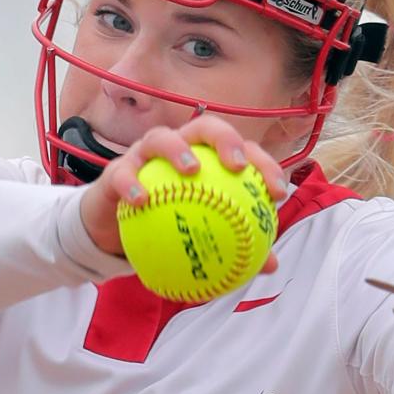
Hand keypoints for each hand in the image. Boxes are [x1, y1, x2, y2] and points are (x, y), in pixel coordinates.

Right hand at [79, 114, 288, 274]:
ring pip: (162, 137)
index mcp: (206, 157)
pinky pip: (123, 172)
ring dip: (178, 150)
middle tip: (237, 166)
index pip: (241, 150)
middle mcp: (179, 146)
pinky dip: (131, 183)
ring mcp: (146, 154)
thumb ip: (236, 244)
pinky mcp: (117, 169)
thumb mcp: (204, 235)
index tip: (276, 192)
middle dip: (226, 140)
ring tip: (191, 171)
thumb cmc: (170, 224)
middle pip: (206, 127)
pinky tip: (140, 200)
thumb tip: (270, 266)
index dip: (264, 164)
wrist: (118, 228)